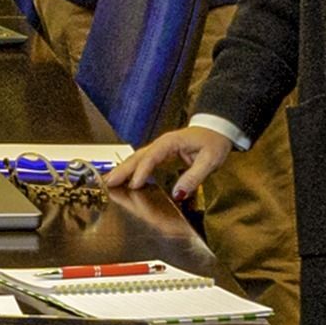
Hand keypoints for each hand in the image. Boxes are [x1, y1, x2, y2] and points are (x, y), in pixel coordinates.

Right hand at [109, 123, 235, 197]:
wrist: (217, 130)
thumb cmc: (214, 142)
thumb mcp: (210, 160)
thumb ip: (194, 177)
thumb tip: (178, 194)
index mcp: (171, 142)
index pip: (152, 157)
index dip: (141, 171)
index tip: (134, 185)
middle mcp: (161, 144)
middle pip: (137, 157)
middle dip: (122, 170)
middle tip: (108, 183)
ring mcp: (159, 149)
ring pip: (136, 159)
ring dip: (122, 171)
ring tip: (109, 183)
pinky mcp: (160, 155)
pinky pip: (142, 162)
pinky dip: (130, 171)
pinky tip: (123, 179)